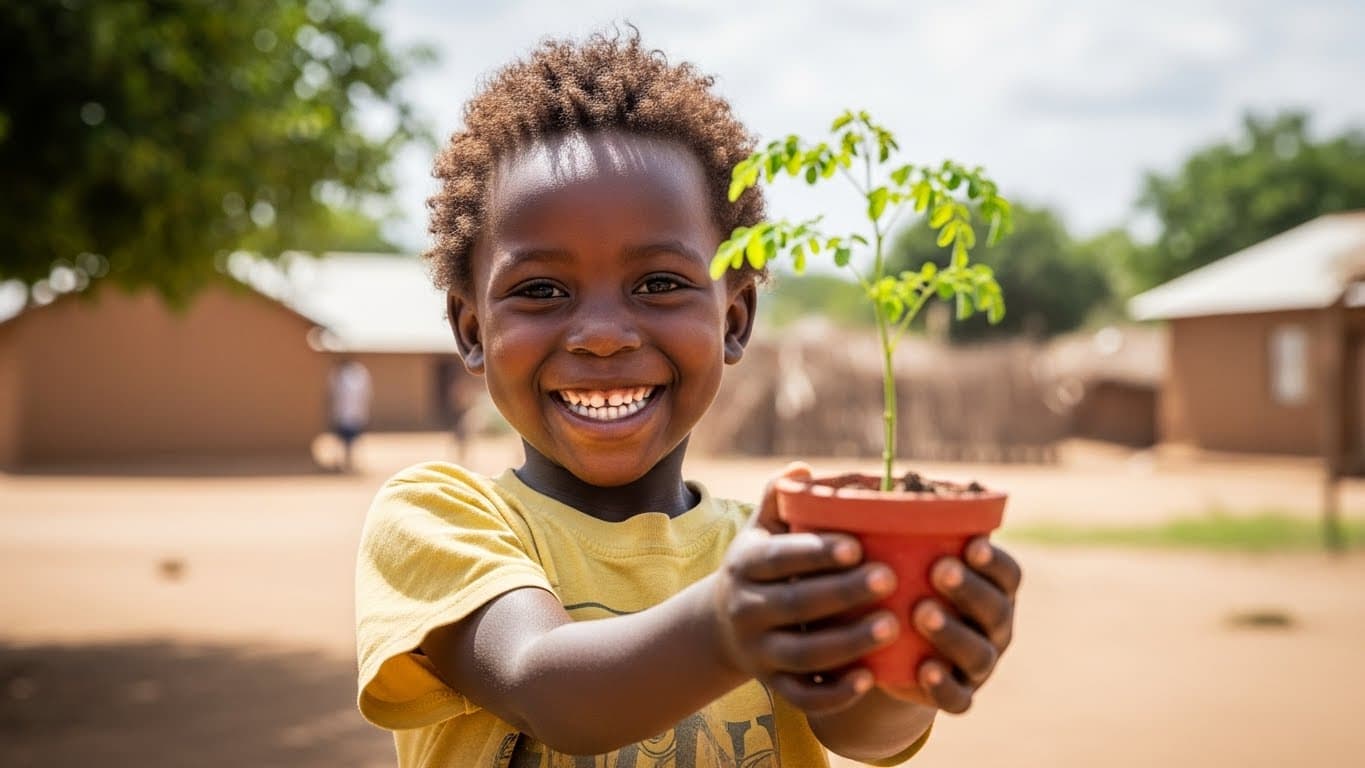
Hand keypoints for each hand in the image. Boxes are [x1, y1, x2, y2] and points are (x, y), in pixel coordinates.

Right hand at [711, 464, 898, 715]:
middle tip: (890, 579)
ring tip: (892, 626)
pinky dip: (834, 695)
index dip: (817, 553)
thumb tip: (801, 469)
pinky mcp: (773, 685)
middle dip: (843, 593)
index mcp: (746, 564)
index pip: (780, 558)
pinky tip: (870, 680)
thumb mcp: (761, 531)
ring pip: (803, 654)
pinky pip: (802, 696)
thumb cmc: (761, 565)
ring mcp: (758, 652)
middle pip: (796, 605)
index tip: (858, 545)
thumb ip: (779, 499)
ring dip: (848, 643)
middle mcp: (747, 609)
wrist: (722, 625)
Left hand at [884, 537, 1021, 712]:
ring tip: (922, 613)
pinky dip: (944, 686)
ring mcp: (979, 664)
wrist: (895, 653)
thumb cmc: (901, 589)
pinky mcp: (957, 694)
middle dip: (969, 589)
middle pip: (995, 609)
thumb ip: (883, 526)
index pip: (1008, 574)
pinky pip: (959, 698)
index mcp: (991, 588)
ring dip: (952, 632)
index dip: (993, 561)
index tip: (969, 544)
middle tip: (939, 570)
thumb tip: (817, 475)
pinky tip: (924, 670)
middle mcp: (994, 625)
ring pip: (978, 652)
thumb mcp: (898, 559)